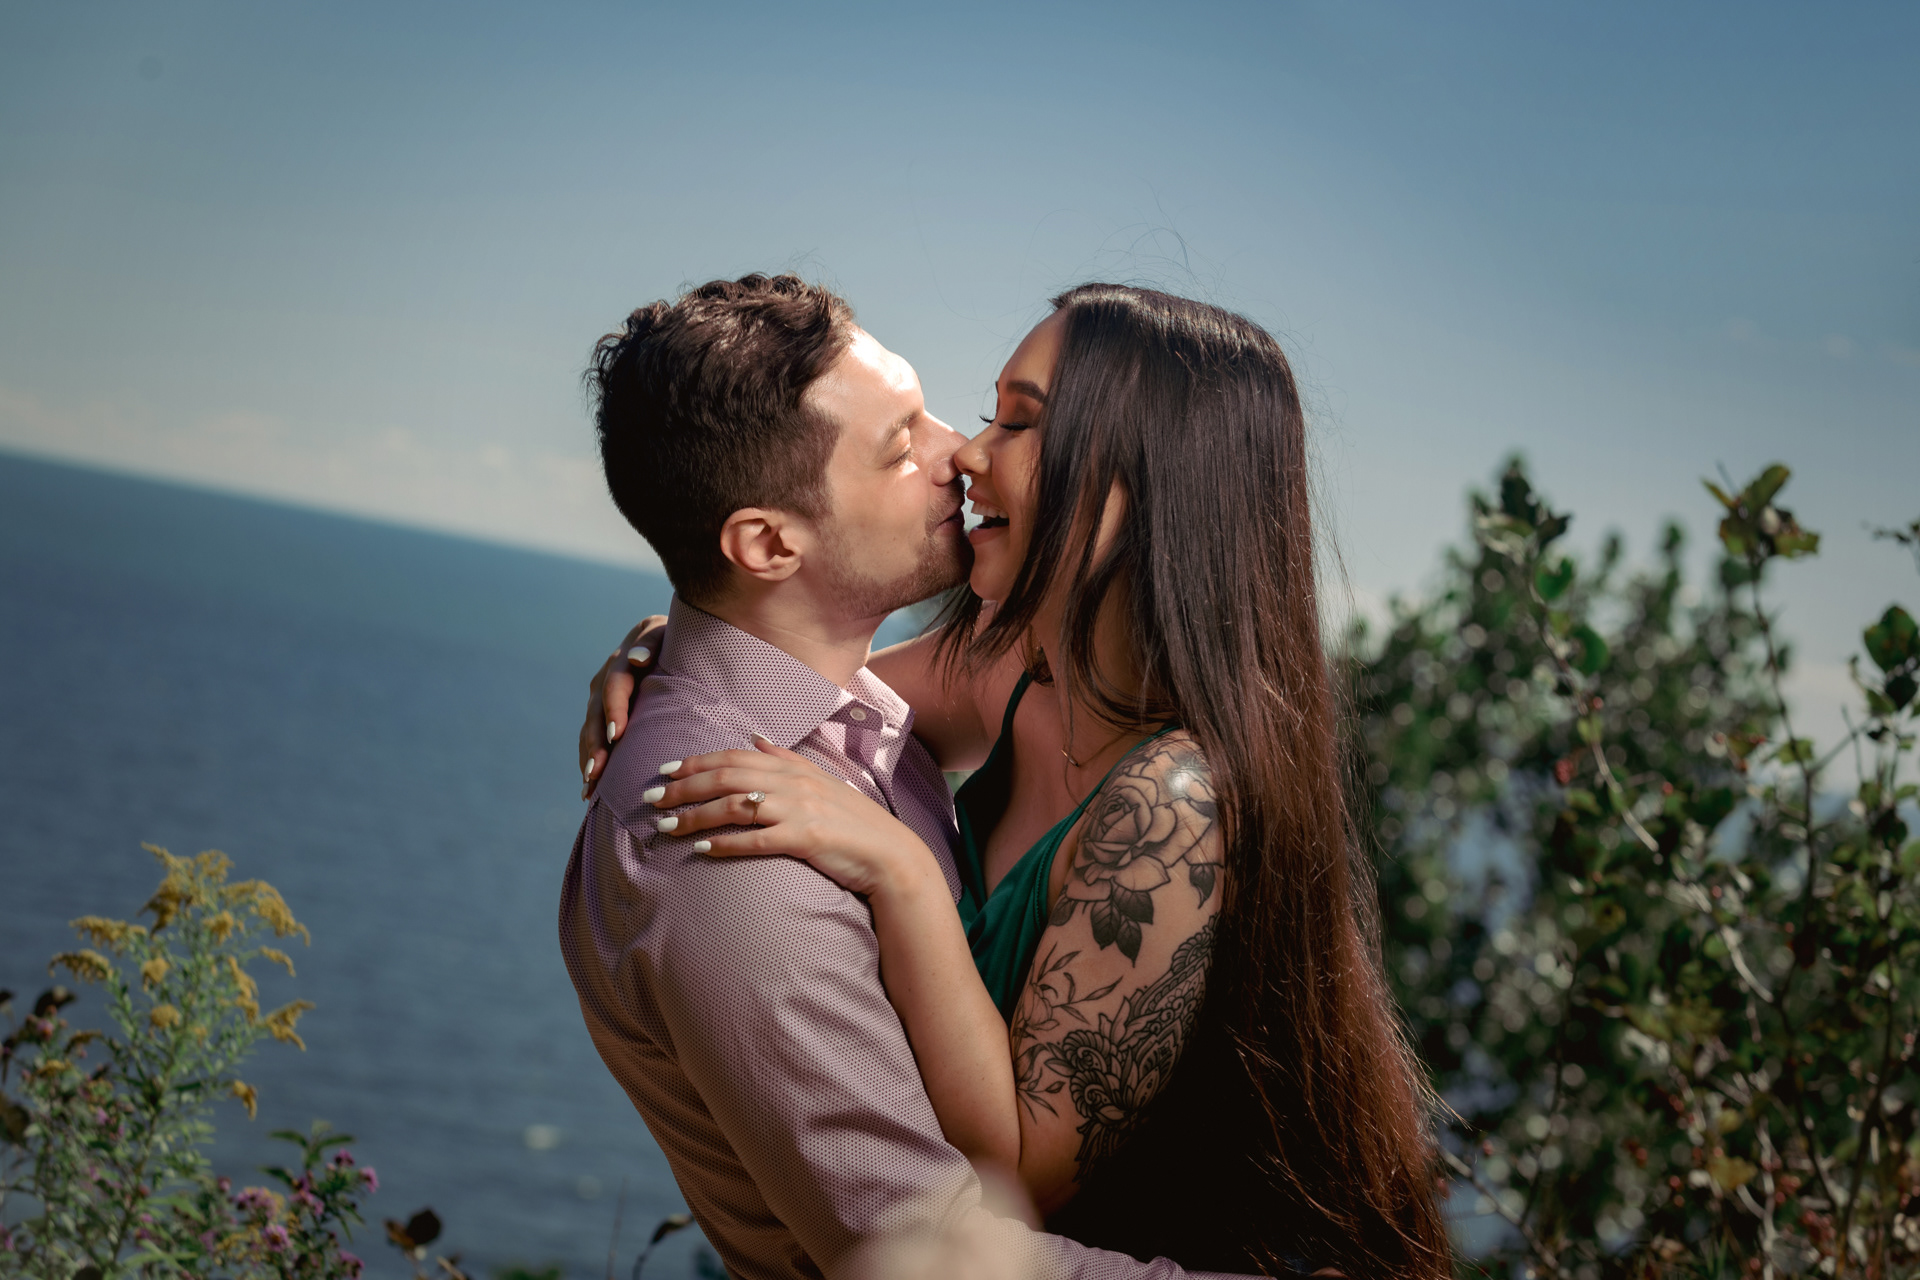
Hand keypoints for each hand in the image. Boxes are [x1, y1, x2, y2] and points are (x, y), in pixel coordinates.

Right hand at [579, 615, 666, 798]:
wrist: (672, 641)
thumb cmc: (680, 639)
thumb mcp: (670, 634)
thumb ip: (653, 643)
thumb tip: (637, 658)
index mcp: (624, 659)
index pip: (615, 685)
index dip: (614, 709)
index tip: (618, 735)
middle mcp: (607, 677)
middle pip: (596, 712)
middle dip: (596, 743)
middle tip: (598, 771)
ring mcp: (602, 696)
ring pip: (591, 729)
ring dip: (589, 756)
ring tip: (591, 784)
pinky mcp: (603, 712)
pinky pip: (593, 738)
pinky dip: (591, 760)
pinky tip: (591, 788)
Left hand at [651, 738, 944, 900]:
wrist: (889, 854)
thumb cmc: (851, 821)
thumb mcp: (821, 780)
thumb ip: (786, 758)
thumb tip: (756, 738)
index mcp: (793, 767)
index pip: (734, 757)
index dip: (696, 762)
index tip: (663, 770)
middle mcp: (793, 783)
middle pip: (727, 777)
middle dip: (684, 787)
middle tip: (650, 798)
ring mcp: (800, 810)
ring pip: (735, 806)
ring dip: (695, 815)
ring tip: (666, 828)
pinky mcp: (806, 839)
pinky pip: (757, 840)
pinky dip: (727, 843)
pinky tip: (702, 849)